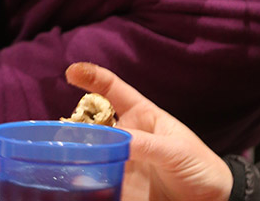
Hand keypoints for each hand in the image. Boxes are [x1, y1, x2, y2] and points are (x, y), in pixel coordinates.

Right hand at [65, 63, 232, 200]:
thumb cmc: (200, 167)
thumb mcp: (175, 150)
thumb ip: (146, 144)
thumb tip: (116, 142)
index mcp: (141, 116)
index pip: (112, 89)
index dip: (91, 77)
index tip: (71, 71)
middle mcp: (126, 137)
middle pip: (93, 123)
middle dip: (74, 124)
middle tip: (58, 133)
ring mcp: (122, 162)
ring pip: (91, 153)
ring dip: (77, 154)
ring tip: (63, 159)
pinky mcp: (122, 188)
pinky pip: (98, 183)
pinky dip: (86, 184)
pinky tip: (75, 184)